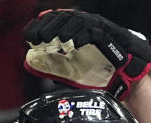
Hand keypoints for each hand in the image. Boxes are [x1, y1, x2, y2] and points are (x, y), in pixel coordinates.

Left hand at [23, 8, 150, 97]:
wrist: (123, 76)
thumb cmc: (99, 70)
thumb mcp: (71, 70)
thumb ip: (53, 66)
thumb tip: (32, 64)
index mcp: (74, 29)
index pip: (54, 20)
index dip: (40, 25)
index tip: (28, 36)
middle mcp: (85, 24)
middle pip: (64, 17)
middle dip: (48, 27)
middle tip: (38, 39)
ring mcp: (97, 28)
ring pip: (78, 21)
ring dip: (65, 30)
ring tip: (56, 40)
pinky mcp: (108, 35)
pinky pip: (94, 31)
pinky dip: (83, 36)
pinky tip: (74, 44)